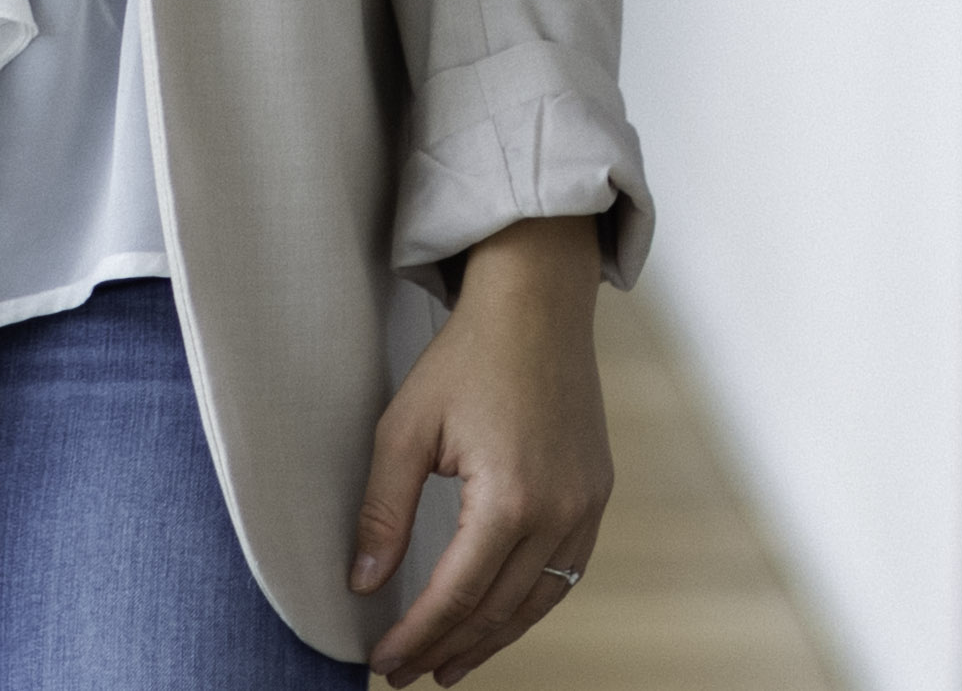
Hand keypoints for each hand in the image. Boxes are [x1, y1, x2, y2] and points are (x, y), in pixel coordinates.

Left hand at [354, 216, 612, 682]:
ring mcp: (586, 509)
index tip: (386, 663)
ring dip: (493, 639)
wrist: (536, 308)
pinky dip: (529, 604)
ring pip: (538, 601)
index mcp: (510, 500)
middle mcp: (559, 515)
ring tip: (450, 664)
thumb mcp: (404, 428)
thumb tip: (364, 583)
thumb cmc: (464, 359)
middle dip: (451, 648)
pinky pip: (565, 573)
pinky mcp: (596, 497)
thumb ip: (383, 510)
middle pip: (499, 610)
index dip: (418, 637)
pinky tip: (499, 617)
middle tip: (410, 675)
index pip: (457, 596)